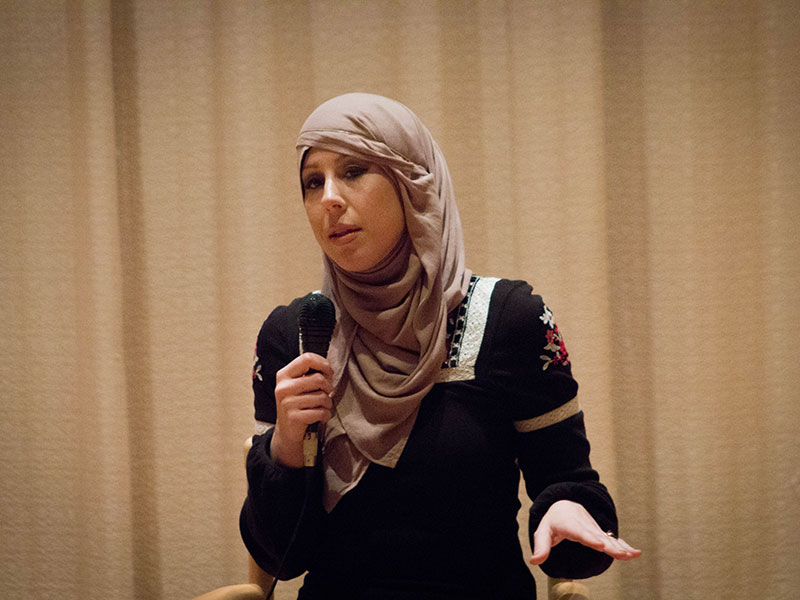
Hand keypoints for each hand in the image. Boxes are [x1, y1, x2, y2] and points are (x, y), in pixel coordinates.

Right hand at [270, 352, 333, 467]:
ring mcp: (287, 403)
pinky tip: (321, 417)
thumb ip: (309, 374)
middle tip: (326, 393)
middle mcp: (283, 387)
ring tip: (322, 406)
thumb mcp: (298, 385)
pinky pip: (321, 412)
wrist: (287, 430)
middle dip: (328, 387)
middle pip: (318, 378)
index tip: (328, 373)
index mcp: (284, 375)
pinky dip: (326, 415)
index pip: (307, 358)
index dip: (323, 364)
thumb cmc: (298, 404)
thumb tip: (328, 370)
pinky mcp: (294, 417)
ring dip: (328, 403)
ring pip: (322, 396)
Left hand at [530, 500, 640, 565]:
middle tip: (621, 555)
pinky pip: (613, 539)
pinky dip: (624, 545)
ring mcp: (594, 528)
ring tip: (632, 556)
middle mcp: (584, 525)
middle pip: (597, 536)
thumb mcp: (542, 533)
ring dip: (620, 547)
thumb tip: (534, 561)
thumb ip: (541, 547)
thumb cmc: (552, 523)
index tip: (600, 545)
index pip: (579, 532)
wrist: (564, 506)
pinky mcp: (600, 533)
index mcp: (569, 524)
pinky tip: (635, 553)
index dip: (589, 538)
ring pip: (608, 538)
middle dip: (610, 546)